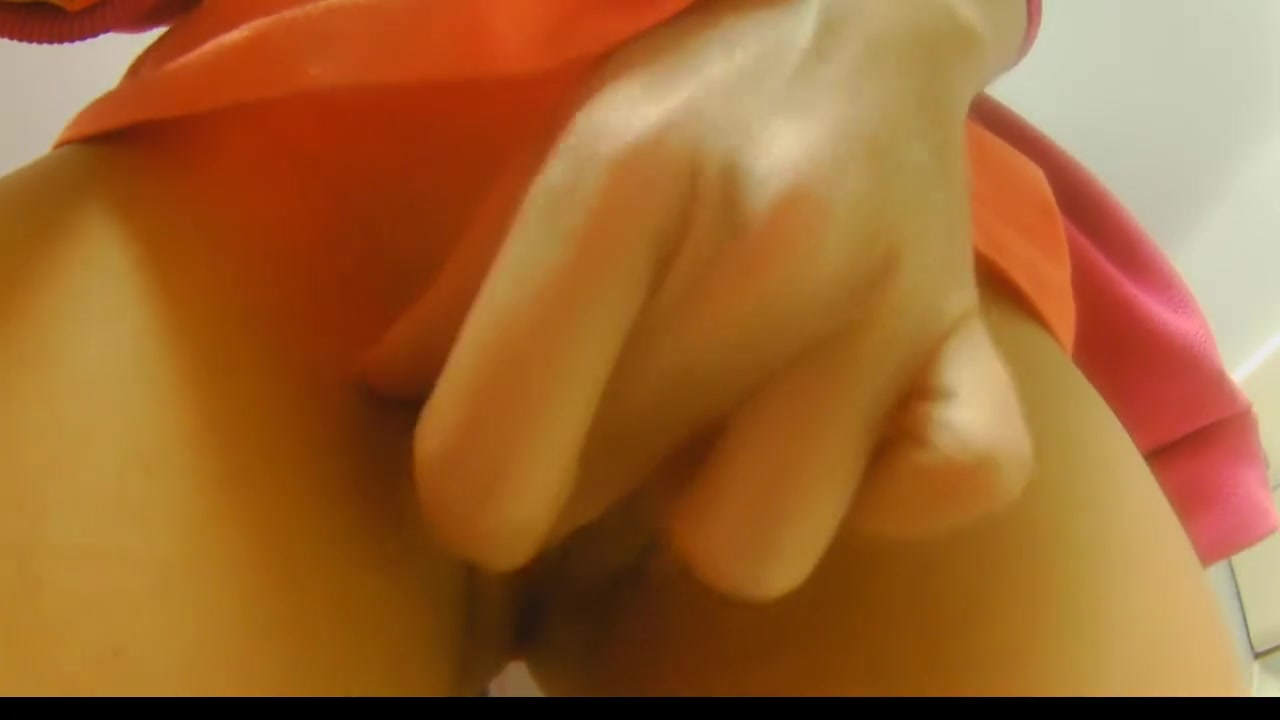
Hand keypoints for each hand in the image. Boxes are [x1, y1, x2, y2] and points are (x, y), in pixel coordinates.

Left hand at [364, 0, 1031, 599]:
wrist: (855, 21)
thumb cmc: (682, 99)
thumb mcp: (545, 154)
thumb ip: (459, 291)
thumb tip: (394, 404)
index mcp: (621, 187)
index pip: (488, 464)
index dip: (472, 497)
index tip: (493, 468)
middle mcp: (765, 249)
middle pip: (606, 507)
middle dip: (581, 488)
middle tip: (603, 414)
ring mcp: (886, 301)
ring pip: (754, 544)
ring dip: (715, 511)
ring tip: (712, 429)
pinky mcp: (977, 340)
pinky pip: (955, 483)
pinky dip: (888, 494)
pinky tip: (838, 436)